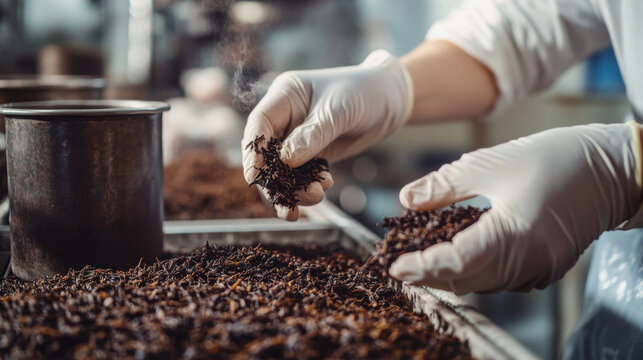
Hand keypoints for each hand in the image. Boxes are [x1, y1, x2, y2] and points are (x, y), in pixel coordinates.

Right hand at [242, 50, 412, 219]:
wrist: (390, 100)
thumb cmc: (363, 92)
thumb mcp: (338, 111)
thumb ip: (312, 135)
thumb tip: (285, 161)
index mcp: (284, 96)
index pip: (259, 125)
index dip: (253, 152)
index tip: (254, 177)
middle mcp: (285, 118)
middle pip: (267, 155)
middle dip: (275, 182)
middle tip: (288, 206)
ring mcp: (297, 137)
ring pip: (284, 170)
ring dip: (294, 189)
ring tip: (315, 197)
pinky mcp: (312, 153)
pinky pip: (302, 175)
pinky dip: (308, 186)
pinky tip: (322, 189)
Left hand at [390, 122, 642, 293]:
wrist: (611, 167)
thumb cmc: (554, 158)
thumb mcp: (489, 164)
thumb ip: (443, 187)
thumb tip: (406, 199)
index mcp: (514, 237)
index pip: (455, 264)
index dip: (421, 267)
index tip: (393, 266)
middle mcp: (529, 262)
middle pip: (466, 280)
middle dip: (430, 273)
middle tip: (400, 262)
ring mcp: (541, 269)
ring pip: (483, 282)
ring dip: (452, 273)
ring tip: (422, 258)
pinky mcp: (547, 267)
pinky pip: (502, 277)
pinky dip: (476, 269)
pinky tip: (459, 253)